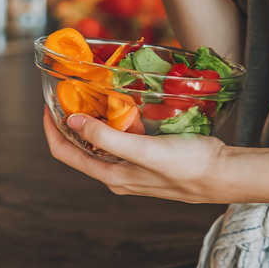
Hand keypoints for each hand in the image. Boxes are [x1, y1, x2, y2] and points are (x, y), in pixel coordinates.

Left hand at [42, 108, 225, 203]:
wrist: (220, 174)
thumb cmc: (186, 165)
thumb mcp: (143, 150)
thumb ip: (108, 138)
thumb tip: (74, 121)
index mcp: (112, 176)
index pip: (66, 154)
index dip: (52, 129)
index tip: (48, 104)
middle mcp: (119, 174)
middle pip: (82, 146)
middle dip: (73, 119)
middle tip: (73, 92)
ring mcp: (134, 166)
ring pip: (105, 140)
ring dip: (96, 118)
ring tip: (96, 93)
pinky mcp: (150, 157)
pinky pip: (125, 137)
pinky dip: (118, 119)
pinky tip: (128, 104)